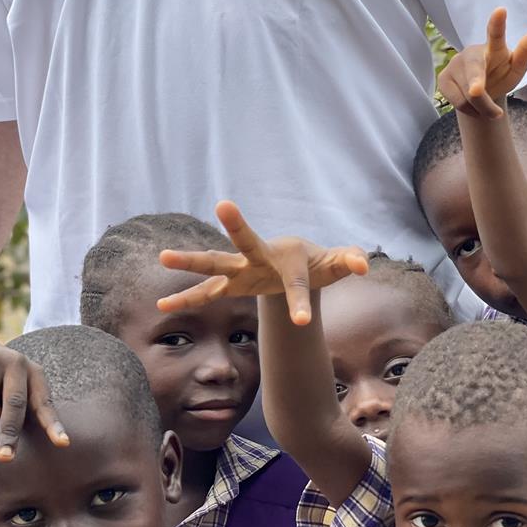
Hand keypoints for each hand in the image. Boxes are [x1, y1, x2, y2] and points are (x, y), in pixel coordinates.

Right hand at [158, 200, 367, 325]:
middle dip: (237, 227)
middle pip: (246, 242)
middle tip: (224, 204)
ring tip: (163, 256)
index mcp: (289, 258)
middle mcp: (261, 258)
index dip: (300, 301)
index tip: (300, 322)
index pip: (296, 282)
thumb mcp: (336, 263)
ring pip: (215, 262)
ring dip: (191, 260)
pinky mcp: (231, 283)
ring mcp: (242, 270)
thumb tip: (363, 264)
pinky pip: (206, 292)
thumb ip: (350, 258)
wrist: (294, 263)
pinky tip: (163, 307)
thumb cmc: (317, 263)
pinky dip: (186, 299)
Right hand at [438, 7, 526, 117]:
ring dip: (483, 107)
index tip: (501, 11)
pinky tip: (471, 104)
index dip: (497, 23)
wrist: (478, 93)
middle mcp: (471, 53)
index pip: (495, 34)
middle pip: (474, 72)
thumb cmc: (500, 74)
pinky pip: (459, 102)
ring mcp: (454, 65)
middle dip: (475, 82)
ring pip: (469, 96)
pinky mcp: (443, 79)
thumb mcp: (516, 68)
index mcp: (494, 47)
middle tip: (476, 92)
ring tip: (485, 104)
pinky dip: (470, 110)